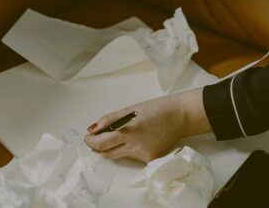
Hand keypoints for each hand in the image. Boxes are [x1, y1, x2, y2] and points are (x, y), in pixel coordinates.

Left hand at [83, 88, 210, 162]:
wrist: (180, 116)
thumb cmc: (156, 109)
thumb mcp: (130, 109)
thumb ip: (110, 120)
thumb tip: (93, 129)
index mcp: (127, 130)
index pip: (101, 143)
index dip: (90, 141)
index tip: (88, 137)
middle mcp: (134, 145)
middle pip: (107, 153)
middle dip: (98, 147)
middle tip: (96, 139)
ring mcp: (143, 154)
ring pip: (119, 155)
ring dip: (114, 148)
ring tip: (121, 136)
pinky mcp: (150, 160)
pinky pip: (133, 157)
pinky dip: (131, 150)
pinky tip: (140, 139)